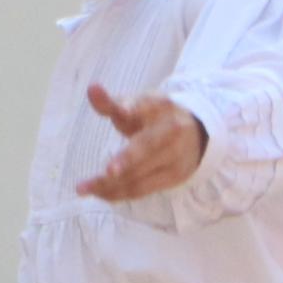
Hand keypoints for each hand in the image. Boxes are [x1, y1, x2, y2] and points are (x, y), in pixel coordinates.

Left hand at [76, 84, 206, 201]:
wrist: (198, 133)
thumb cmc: (156, 116)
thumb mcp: (137, 104)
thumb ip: (111, 102)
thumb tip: (91, 88)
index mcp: (161, 107)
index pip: (147, 105)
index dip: (133, 107)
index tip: (122, 110)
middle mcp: (172, 132)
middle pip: (147, 146)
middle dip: (127, 159)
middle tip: (107, 171)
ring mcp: (176, 158)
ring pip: (141, 174)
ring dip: (111, 184)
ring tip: (84, 187)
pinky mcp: (173, 178)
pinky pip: (142, 190)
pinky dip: (118, 193)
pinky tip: (99, 193)